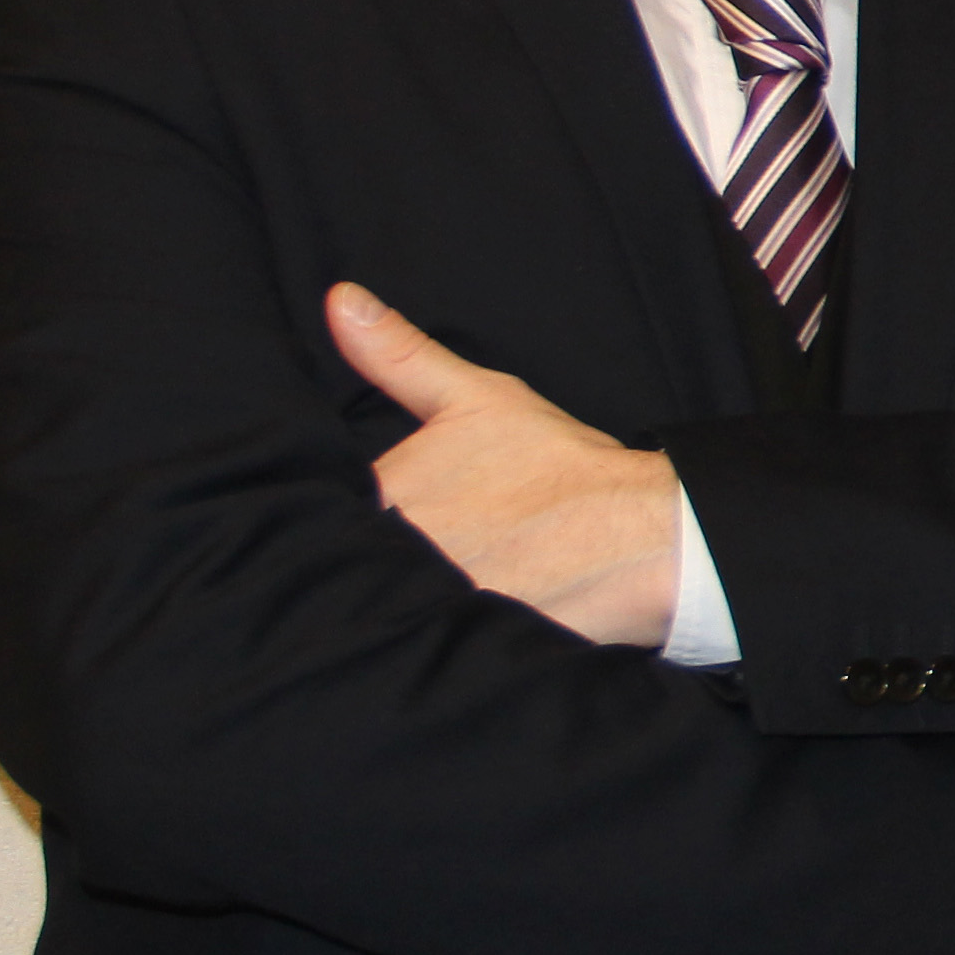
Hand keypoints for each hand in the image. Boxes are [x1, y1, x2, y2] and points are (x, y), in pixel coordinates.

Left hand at [330, 282, 683, 650]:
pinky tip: (436, 634)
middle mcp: (390, 555)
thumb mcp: (477, 398)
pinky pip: (406, 653)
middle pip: (339, 567)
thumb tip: (340, 300)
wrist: (636, 535)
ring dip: (381, 602)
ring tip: (427, 594)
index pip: (319, 515)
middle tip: (410, 558)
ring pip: (367, 610)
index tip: (371, 521)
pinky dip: (412, 646)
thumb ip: (399, 356)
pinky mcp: (450, 649)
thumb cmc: (559, 466)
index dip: (336, 521)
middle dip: (356, 564)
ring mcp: (421, 606)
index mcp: (382, 494)